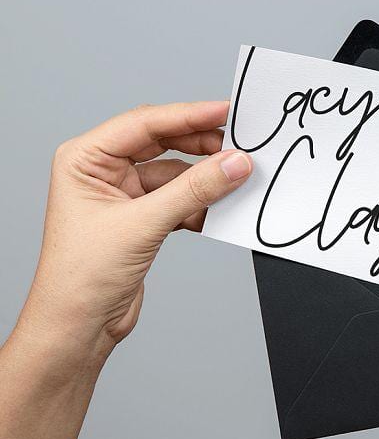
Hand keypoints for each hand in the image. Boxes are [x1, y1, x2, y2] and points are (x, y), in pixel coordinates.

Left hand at [16, 101, 251, 361]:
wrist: (79, 327)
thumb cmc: (82, 277)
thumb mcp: (143, 225)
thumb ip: (194, 190)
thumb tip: (234, 163)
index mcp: (85, 158)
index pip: (145, 124)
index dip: (189, 115)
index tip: (226, 112)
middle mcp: (102, 171)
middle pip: (163, 143)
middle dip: (201, 145)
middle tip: (239, 145)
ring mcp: (123, 195)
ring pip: (176, 173)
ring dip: (204, 179)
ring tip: (235, 178)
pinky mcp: (142, 218)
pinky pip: (180, 199)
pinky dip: (200, 204)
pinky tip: (218, 211)